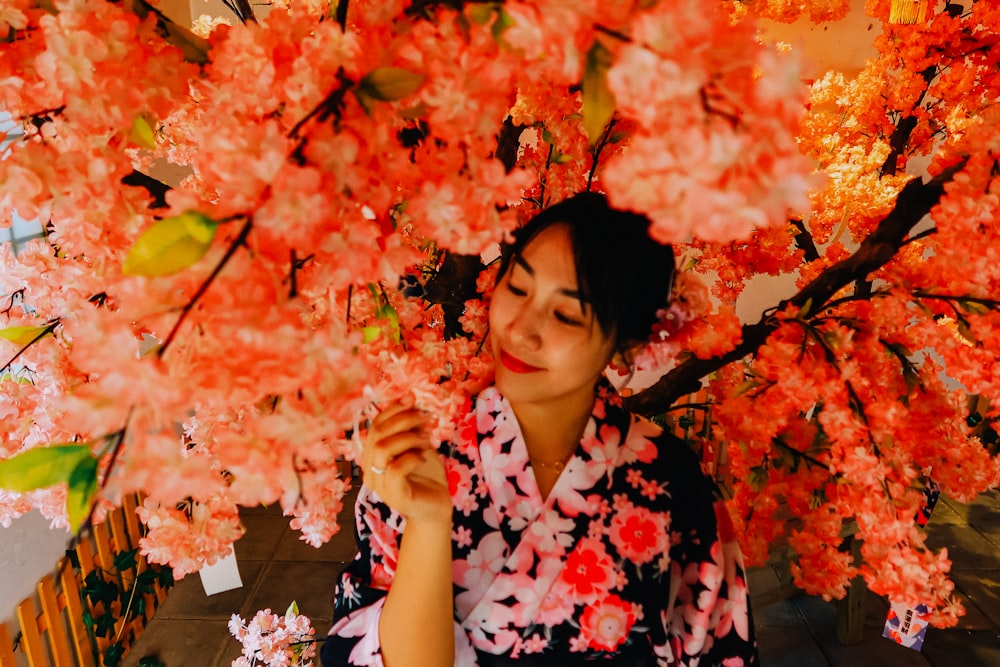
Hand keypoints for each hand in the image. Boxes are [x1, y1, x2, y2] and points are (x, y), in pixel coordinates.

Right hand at [361, 394, 451, 525]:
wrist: (436, 507)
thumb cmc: (426, 476)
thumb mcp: (418, 445)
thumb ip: (410, 427)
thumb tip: (409, 398)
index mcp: (372, 455)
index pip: (375, 426)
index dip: (392, 409)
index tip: (411, 397)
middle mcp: (369, 469)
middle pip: (377, 434)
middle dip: (403, 419)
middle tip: (424, 417)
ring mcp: (379, 484)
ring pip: (382, 449)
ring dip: (408, 437)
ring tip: (426, 439)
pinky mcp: (394, 496)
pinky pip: (395, 468)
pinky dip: (412, 457)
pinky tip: (423, 457)